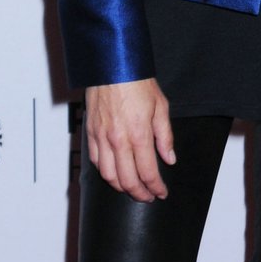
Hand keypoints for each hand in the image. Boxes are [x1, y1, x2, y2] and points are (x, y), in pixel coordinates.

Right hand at [84, 78, 175, 200]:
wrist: (112, 65)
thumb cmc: (137, 82)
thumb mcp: (161, 107)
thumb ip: (165, 136)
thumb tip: (169, 158)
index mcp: (138, 134)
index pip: (148, 172)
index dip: (156, 187)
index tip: (161, 192)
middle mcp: (118, 139)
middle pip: (127, 180)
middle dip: (139, 193)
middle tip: (148, 196)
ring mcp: (102, 137)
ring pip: (108, 175)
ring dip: (121, 187)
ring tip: (131, 188)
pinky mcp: (91, 132)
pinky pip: (96, 161)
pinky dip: (105, 172)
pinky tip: (114, 172)